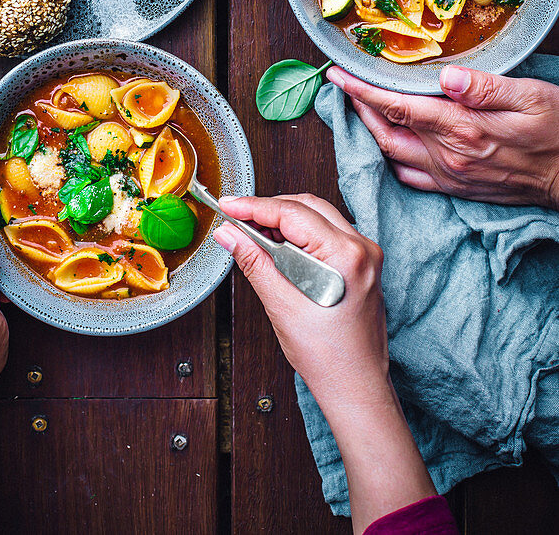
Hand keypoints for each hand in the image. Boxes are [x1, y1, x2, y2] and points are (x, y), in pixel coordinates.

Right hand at [214, 195, 435, 533]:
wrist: (357, 388)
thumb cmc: (328, 358)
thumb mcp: (282, 307)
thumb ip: (254, 263)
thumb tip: (229, 234)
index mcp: (347, 255)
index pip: (292, 213)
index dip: (254, 207)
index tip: (228, 206)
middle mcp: (363, 248)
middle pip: (308, 207)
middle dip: (269, 209)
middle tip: (236, 219)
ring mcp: (367, 255)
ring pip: (318, 216)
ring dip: (285, 220)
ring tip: (253, 233)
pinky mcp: (364, 264)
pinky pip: (328, 233)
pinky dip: (301, 234)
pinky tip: (279, 246)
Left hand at [328, 65, 558, 209]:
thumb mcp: (532, 97)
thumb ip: (486, 87)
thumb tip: (446, 76)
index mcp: (463, 130)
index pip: (398, 108)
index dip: (363, 91)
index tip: (339, 75)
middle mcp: (450, 158)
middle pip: (385, 133)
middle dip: (358, 109)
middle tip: (341, 86)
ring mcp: (451, 177)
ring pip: (393, 156)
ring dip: (371, 132)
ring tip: (359, 108)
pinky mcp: (457, 188)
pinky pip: (410, 177)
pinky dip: (391, 158)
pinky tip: (388, 142)